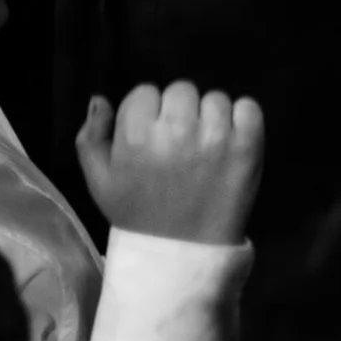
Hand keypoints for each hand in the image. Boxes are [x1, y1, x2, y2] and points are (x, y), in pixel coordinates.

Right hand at [76, 81, 264, 245]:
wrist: (181, 250)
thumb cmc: (138, 211)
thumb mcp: (100, 180)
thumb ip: (91, 137)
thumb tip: (100, 98)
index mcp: (136, 137)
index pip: (145, 92)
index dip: (148, 112)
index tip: (151, 135)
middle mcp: (176, 130)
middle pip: (181, 90)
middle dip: (179, 111)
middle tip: (179, 142)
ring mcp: (216, 136)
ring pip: (215, 98)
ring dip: (211, 117)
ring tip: (204, 148)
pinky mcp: (248, 144)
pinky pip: (248, 106)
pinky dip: (242, 119)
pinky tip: (230, 143)